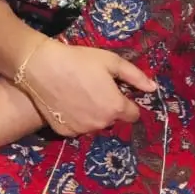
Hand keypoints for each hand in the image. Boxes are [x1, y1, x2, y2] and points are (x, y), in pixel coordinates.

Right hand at [19, 40, 155, 136]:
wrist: (42, 67)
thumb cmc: (79, 61)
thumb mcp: (111, 62)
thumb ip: (135, 77)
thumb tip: (153, 88)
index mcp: (116, 108)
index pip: (133, 114)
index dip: (127, 102)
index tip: (116, 91)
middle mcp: (101, 124)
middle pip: (112, 119)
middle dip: (109, 108)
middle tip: (94, 89)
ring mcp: (82, 130)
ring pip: (94, 125)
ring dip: (92, 115)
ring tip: (79, 95)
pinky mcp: (64, 132)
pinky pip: (77, 128)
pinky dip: (75, 119)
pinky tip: (66, 103)